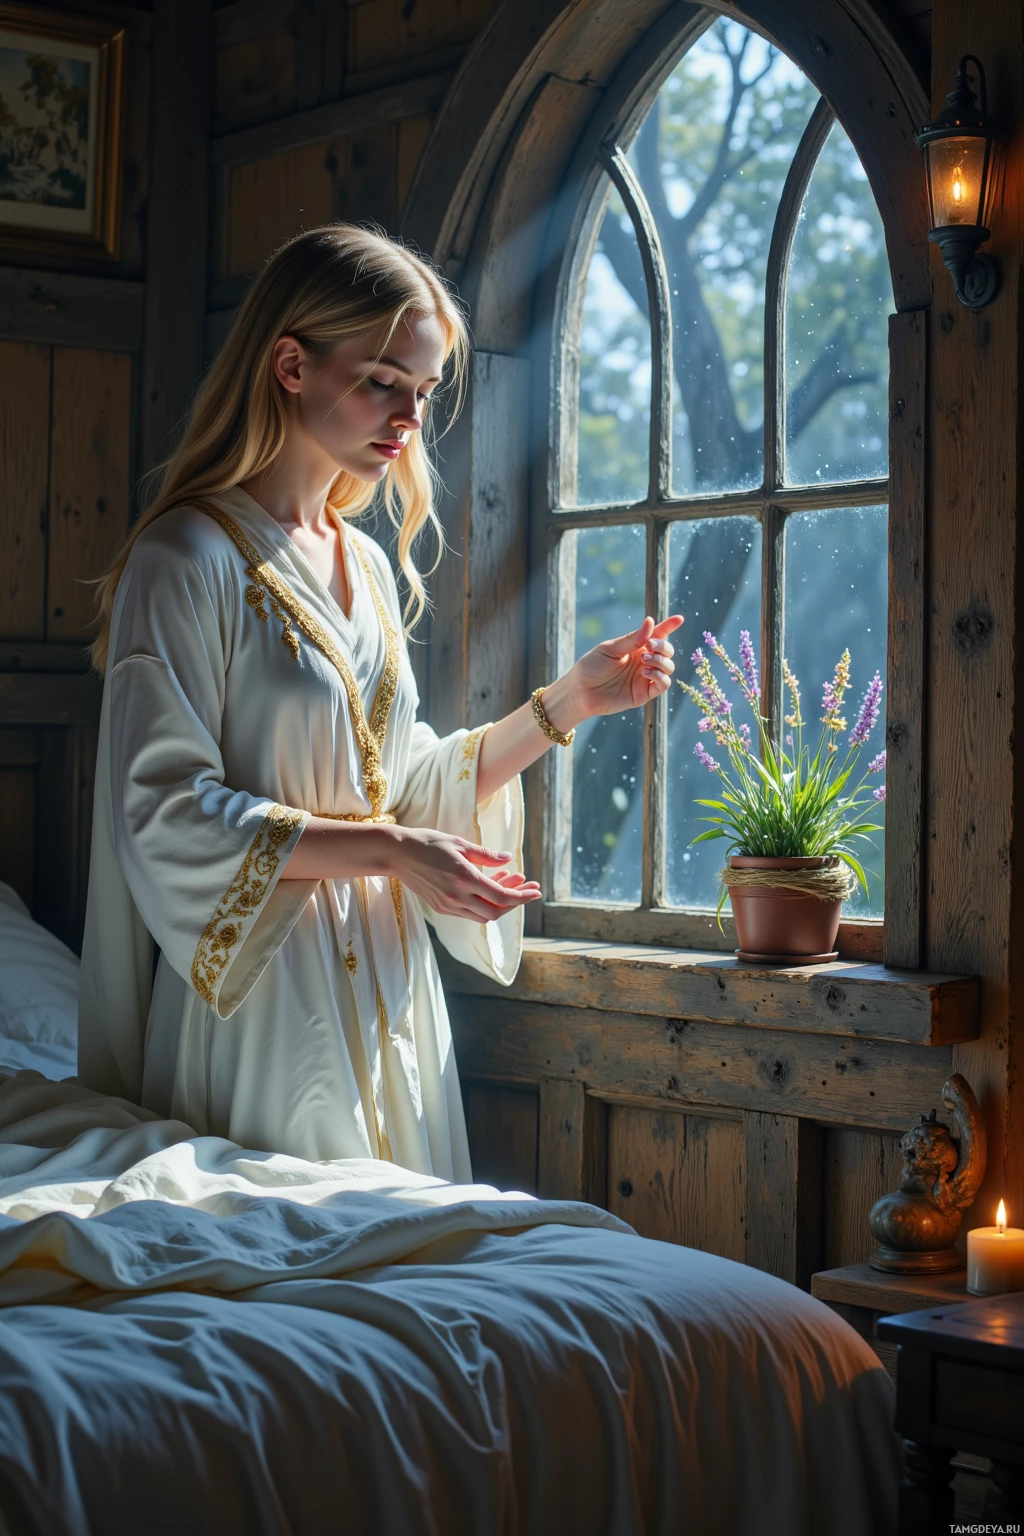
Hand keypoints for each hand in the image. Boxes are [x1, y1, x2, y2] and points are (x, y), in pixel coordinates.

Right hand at [384, 826, 540, 921]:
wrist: (397, 854)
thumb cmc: (428, 843)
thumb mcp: (460, 843)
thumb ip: (486, 855)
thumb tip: (508, 859)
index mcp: (464, 878)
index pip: (501, 897)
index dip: (522, 896)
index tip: (536, 890)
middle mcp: (456, 896)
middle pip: (495, 911)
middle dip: (514, 901)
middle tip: (526, 884)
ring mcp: (447, 905)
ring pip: (483, 915)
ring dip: (499, 902)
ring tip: (510, 880)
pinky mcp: (441, 907)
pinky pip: (469, 912)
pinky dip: (484, 903)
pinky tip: (490, 884)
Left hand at [546, 614, 683, 726]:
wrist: (580, 692)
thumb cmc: (591, 667)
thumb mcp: (610, 649)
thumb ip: (632, 639)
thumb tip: (651, 622)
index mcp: (636, 646)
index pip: (657, 634)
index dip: (669, 626)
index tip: (679, 619)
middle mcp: (643, 660)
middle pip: (667, 650)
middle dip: (663, 645)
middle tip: (649, 645)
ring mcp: (645, 677)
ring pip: (669, 666)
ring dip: (661, 661)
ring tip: (643, 662)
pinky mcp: (644, 693)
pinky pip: (664, 684)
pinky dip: (661, 676)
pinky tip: (645, 672)